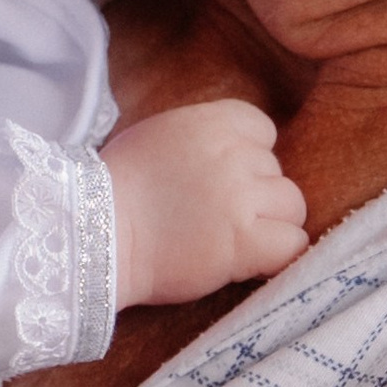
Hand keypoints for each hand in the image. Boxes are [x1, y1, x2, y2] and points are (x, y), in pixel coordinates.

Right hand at [103, 99, 308, 309]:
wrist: (94, 236)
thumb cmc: (114, 193)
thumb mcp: (159, 138)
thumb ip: (203, 140)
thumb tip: (235, 154)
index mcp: (210, 122)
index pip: (264, 130)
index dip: (251, 158)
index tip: (224, 181)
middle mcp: (232, 154)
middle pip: (277, 172)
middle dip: (256, 197)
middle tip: (218, 219)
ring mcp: (241, 197)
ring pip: (292, 207)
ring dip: (271, 226)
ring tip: (234, 242)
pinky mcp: (245, 241)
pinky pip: (292, 245)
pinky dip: (277, 257)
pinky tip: (249, 264)